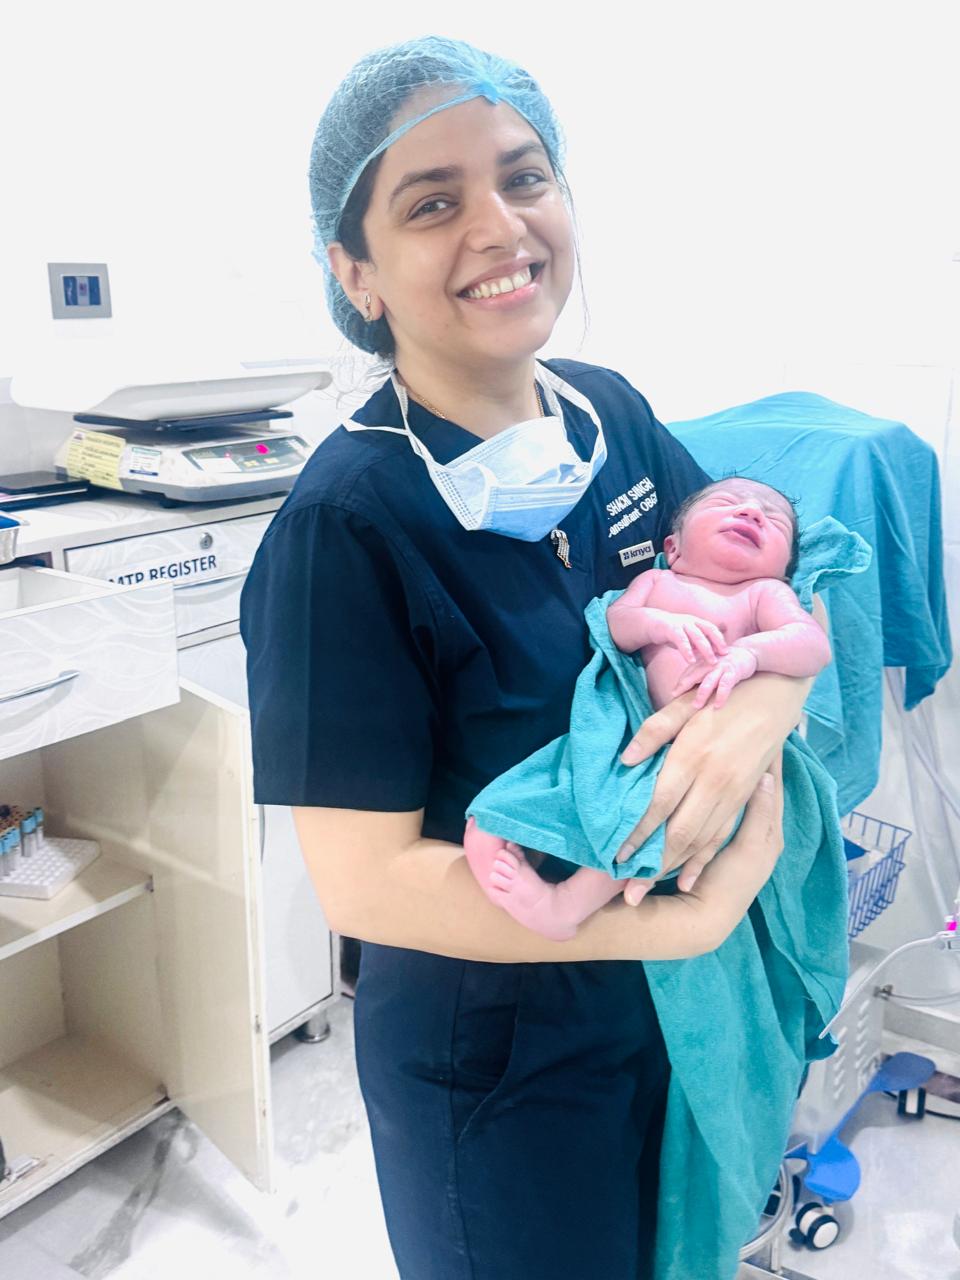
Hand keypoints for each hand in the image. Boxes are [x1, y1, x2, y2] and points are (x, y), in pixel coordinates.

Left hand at [617, 672, 808, 900]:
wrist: (775, 696)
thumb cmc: (721, 696)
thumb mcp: (683, 705)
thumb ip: (653, 732)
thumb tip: (625, 761)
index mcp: (693, 757)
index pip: (658, 804)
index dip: (637, 833)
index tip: (616, 856)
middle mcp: (714, 782)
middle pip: (679, 834)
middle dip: (651, 866)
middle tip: (626, 893)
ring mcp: (733, 795)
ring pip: (701, 842)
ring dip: (673, 869)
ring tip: (646, 892)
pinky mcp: (746, 800)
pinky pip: (722, 837)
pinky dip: (703, 861)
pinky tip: (686, 881)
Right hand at [644, 609, 728, 665]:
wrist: (651, 623)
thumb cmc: (672, 632)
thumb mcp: (687, 637)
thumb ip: (697, 645)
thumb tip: (709, 656)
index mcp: (696, 622)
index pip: (712, 629)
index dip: (720, 639)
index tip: (727, 651)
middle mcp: (691, 621)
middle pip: (707, 631)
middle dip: (716, 644)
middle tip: (723, 657)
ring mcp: (681, 624)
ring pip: (697, 636)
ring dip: (705, 649)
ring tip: (711, 661)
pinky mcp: (670, 629)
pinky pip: (681, 640)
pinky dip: (687, 650)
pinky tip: (691, 660)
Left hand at [672, 646, 758, 708]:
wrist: (748, 651)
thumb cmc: (727, 661)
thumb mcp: (712, 663)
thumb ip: (701, 671)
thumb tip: (688, 684)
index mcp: (703, 661)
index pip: (688, 672)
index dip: (680, 682)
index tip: (673, 693)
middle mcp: (710, 664)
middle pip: (694, 675)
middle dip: (683, 685)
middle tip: (675, 696)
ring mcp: (721, 668)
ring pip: (708, 681)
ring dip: (701, 694)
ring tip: (695, 706)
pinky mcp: (733, 672)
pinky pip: (725, 685)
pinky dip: (721, 695)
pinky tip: (717, 705)